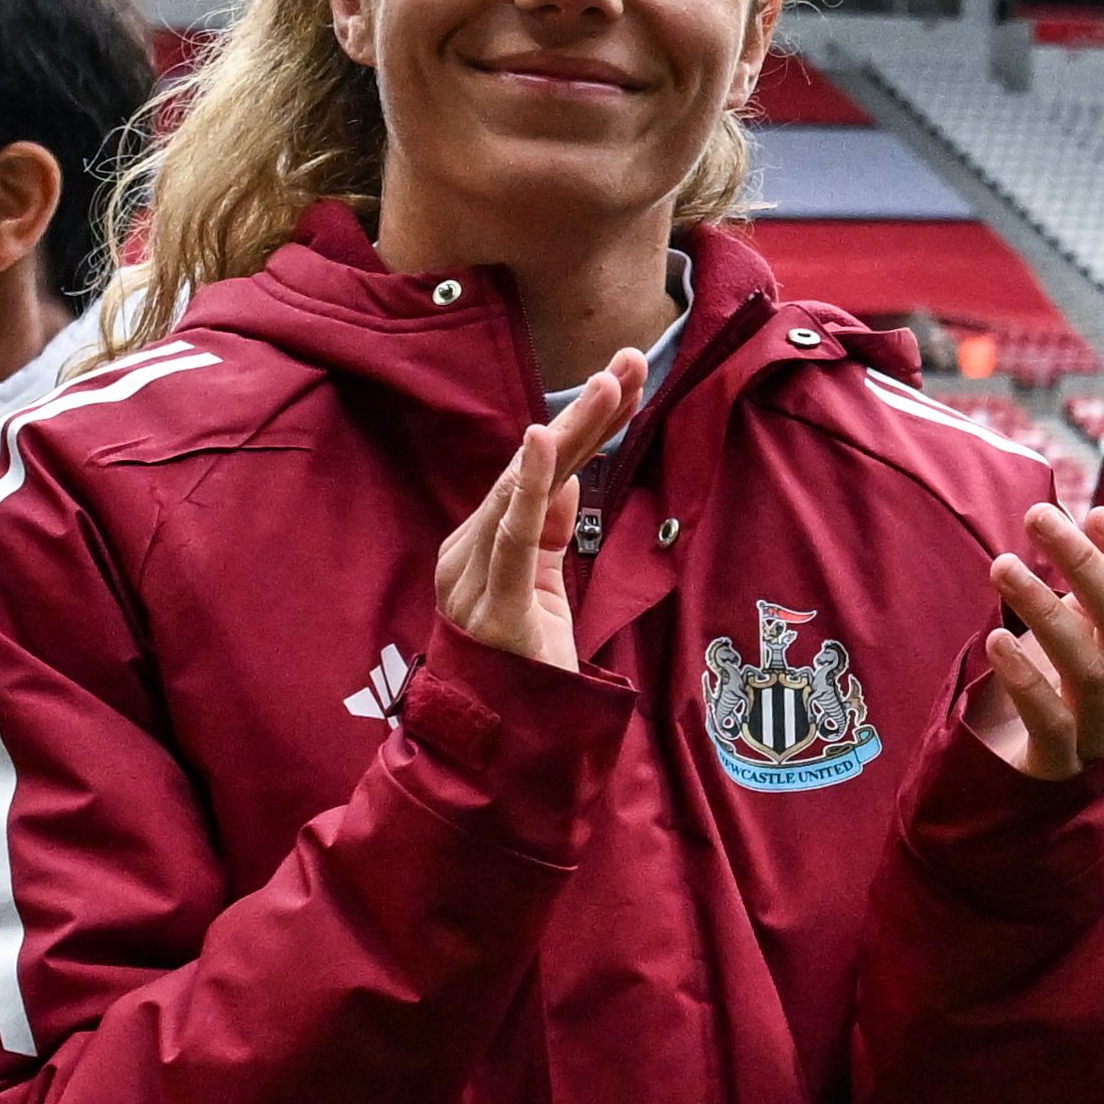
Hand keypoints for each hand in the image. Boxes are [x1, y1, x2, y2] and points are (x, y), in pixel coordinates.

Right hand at [433, 341, 645, 674]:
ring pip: (528, 486)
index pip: (541, 469)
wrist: (498, 744)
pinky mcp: (490, 601)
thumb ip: (547, 533)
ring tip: (609, 381)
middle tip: (633, 359)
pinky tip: (540, 437)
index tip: (628, 378)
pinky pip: (510, 533)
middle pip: (537, 466)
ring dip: (571, 430)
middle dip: (587, 411)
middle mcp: (470, 547)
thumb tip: (563, 477)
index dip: (584, 422)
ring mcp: (474, 573)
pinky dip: (527, 483)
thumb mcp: (543, 589)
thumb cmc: (519, 668)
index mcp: (484, 542)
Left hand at [960, 500, 1103, 782]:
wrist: (1032, 777)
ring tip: (1002, 566)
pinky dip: (1025, 677)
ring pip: (1090, 668)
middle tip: (1038, 517)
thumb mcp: (1093, 631)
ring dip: (1045, 609)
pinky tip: (996, 639)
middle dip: (1087, 565)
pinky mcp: (1058, 765)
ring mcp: (1099, 734)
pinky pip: (1051, 721)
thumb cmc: (1063, 688)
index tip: (1097, 513)